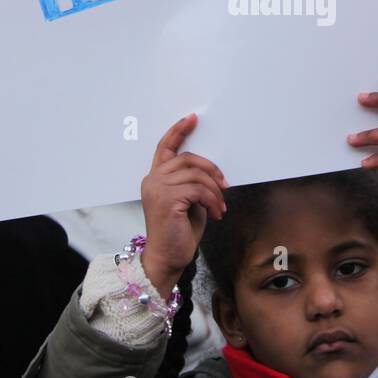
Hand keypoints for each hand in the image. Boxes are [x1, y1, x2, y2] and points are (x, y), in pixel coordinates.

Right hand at [138, 113, 227, 298]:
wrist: (168, 258)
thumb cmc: (179, 232)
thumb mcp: (188, 202)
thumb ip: (192, 183)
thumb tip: (212, 172)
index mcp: (154, 178)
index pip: (164, 147)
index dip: (178, 131)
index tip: (192, 118)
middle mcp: (152, 180)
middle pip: (188, 159)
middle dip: (212, 169)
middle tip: (225, 186)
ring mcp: (157, 189)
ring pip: (196, 175)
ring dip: (215, 191)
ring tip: (220, 207)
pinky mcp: (167, 200)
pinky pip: (199, 190)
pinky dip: (212, 201)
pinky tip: (216, 214)